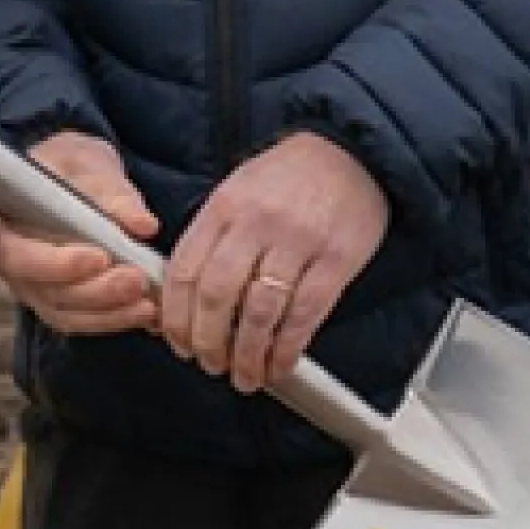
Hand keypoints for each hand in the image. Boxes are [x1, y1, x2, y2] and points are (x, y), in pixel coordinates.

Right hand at [0, 132, 159, 337]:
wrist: (70, 179)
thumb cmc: (68, 168)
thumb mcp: (87, 164)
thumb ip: (111, 192)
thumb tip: (143, 224)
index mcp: (5, 228)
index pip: (19, 257)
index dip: (58, 265)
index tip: (100, 258)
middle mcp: (16, 268)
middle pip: (49, 293)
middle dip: (97, 291)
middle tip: (137, 280)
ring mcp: (38, 290)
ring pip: (69, 315)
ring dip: (111, 313)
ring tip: (149, 304)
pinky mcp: (64, 304)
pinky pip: (85, 321)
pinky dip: (117, 319)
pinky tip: (148, 312)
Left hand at [160, 131, 386, 393]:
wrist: (353, 152)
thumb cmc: (290, 178)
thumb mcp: (238, 192)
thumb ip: (211, 239)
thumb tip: (183, 300)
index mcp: (224, 206)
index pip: (185, 271)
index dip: (176, 317)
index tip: (178, 343)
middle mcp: (256, 223)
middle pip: (217, 296)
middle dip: (207, 342)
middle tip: (209, 364)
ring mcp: (297, 241)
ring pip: (259, 313)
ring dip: (247, 355)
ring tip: (244, 376)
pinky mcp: (336, 260)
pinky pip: (304, 315)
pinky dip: (287, 349)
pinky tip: (280, 364)